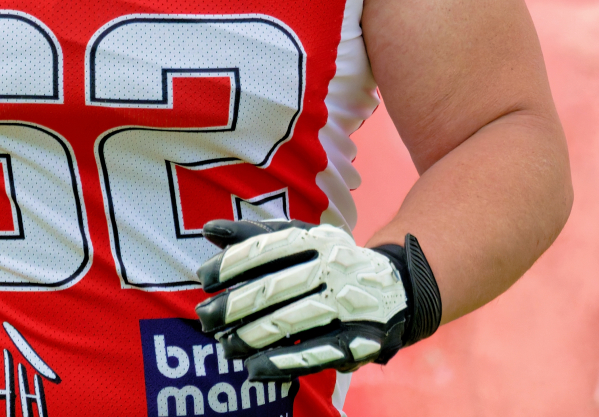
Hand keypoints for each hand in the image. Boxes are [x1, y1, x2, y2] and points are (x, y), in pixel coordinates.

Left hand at [194, 219, 439, 380]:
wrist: (395, 288)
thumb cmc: (329, 259)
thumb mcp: (300, 238)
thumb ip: (255, 235)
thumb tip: (209, 229)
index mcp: (316, 239)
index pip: (266, 249)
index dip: (231, 264)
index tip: (203, 278)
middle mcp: (333, 269)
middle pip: (274, 288)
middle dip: (233, 305)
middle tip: (203, 317)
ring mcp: (346, 306)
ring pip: (290, 323)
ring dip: (250, 337)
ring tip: (224, 344)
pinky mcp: (355, 340)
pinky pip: (313, 353)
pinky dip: (280, 362)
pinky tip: (253, 368)